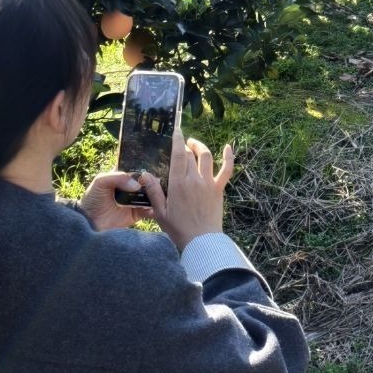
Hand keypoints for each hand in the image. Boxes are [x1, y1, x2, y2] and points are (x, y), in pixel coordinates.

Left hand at [78, 170, 151, 232]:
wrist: (89, 222)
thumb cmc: (92, 199)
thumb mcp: (101, 181)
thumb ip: (118, 177)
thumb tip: (137, 185)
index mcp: (122, 177)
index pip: (137, 169)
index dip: (145, 167)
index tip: (154, 166)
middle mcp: (131, 187)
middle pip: (146, 182)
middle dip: (153, 181)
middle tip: (158, 181)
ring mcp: (135, 201)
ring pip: (150, 195)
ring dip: (155, 194)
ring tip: (159, 193)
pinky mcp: (137, 214)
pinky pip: (149, 211)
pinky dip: (153, 209)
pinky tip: (154, 207)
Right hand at [143, 130, 233, 252]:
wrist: (201, 242)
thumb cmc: (179, 229)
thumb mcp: (160, 212)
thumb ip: (153, 192)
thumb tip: (144, 174)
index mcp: (178, 184)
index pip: (178, 155)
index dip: (177, 140)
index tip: (176, 130)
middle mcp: (194, 179)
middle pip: (191, 154)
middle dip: (185, 146)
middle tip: (181, 145)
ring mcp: (208, 183)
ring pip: (206, 156)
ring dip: (200, 147)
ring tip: (194, 144)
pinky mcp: (219, 189)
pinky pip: (227, 169)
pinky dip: (229, 157)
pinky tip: (228, 147)